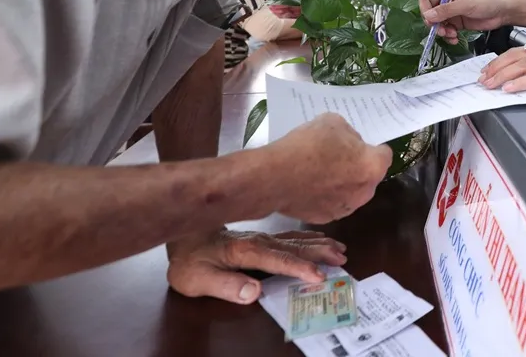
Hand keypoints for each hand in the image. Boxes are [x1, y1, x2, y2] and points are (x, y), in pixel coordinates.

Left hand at [167, 228, 346, 304]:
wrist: (183, 234)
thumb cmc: (190, 260)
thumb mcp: (197, 279)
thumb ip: (226, 286)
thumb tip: (254, 292)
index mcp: (245, 250)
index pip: (277, 259)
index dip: (298, 268)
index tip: (319, 276)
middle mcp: (259, 240)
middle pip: (293, 246)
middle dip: (319, 252)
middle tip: (342, 258)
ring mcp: (263, 237)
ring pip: (296, 239)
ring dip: (319, 244)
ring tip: (340, 249)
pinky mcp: (263, 237)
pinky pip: (291, 236)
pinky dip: (310, 238)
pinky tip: (322, 240)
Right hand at [265, 114, 391, 223]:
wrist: (275, 177)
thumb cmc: (308, 145)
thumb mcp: (332, 122)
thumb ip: (348, 134)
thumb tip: (349, 143)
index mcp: (372, 167)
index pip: (385, 155)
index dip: (373, 147)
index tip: (360, 144)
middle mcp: (365, 192)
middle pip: (368, 176)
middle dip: (358, 167)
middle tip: (338, 156)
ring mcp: (345, 208)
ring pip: (350, 192)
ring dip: (342, 183)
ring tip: (320, 171)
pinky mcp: (325, 218)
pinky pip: (332, 203)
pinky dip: (325, 196)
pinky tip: (309, 185)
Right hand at [420, 0, 508, 42]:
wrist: (502, 12)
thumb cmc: (488, 1)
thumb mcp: (465, 5)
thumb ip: (446, 10)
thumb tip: (429, 15)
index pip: (427, 0)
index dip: (426, 11)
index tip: (430, 20)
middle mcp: (448, 2)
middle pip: (431, 15)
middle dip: (435, 25)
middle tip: (441, 30)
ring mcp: (453, 13)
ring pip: (438, 25)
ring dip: (442, 32)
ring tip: (451, 34)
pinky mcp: (458, 23)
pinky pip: (447, 31)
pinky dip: (449, 36)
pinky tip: (454, 38)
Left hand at [479, 43, 525, 98]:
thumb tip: (524, 77)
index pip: (516, 51)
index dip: (499, 61)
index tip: (488, 70)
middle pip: (514, 58)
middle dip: (495, 68)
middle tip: (483, 79)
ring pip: (521, 67)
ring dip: (502, 76)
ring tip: (490, 85)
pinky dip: (520, 84)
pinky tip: (509, 89)